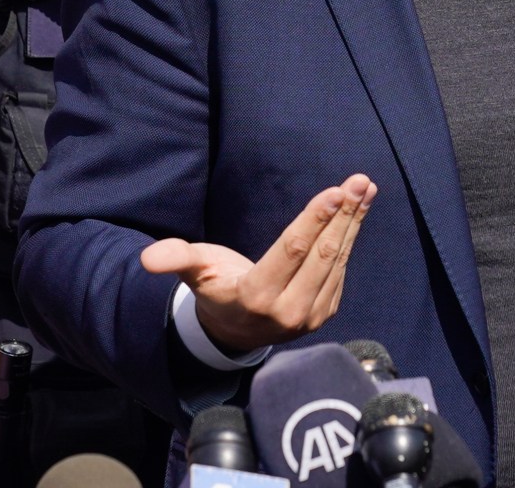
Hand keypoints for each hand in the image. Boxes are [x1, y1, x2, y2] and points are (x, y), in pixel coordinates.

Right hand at [142, 174, 375, 354]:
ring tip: (365, 189)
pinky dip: (350, 239)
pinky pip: (340, 270)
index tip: (336, 191)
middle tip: (360, 182)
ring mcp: (309, 315)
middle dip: (344, 214)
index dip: (315, 219)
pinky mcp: (323, 313)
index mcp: (256, 296)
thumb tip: (149, 258)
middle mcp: (288, 311)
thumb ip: (176, 260)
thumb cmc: (214, 289)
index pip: (293, 251)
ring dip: (353, 222)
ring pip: (338, 260)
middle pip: (323, 254)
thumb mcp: (194, 272)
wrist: (234, 333)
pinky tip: (355, 214)